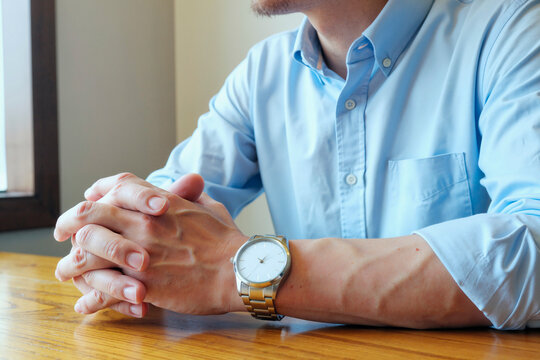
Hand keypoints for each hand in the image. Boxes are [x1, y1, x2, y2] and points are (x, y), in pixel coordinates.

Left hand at [54, 173, 245, 316]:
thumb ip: (193, 196)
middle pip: (89, 216)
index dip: (97, 191)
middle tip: (62, 234)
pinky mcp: (142, 284)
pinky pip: (103, 293)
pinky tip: (85, 307)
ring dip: (71, 265)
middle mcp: (144, 223)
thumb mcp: (211, 208)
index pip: (117, 186)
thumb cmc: (228, 240)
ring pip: (86, 255)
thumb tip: (190, 186)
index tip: (87, 200)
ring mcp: (140, 254)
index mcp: (160, 204)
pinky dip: (90, 301)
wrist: (239, 270)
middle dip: (68, 223)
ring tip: (66, 273)